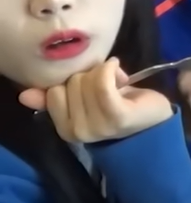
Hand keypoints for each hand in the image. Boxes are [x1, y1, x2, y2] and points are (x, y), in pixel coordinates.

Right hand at [18, 57, 172, 142]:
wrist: (155, 120)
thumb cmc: (120, 106)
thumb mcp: (84, 99)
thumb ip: (55, 98)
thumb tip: (25, 94)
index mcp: (66, 128)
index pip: (53, 92)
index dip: (71, 81)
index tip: (90, 83)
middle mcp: (78, 132)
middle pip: (70, 83)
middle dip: (89, 75)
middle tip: (107, 83)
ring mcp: (97, 126)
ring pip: (86, 81)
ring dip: (103, 72)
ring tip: (117, 80)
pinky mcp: (117, 116)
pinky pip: (103, 83)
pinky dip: (110, 70)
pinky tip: (120, 71)